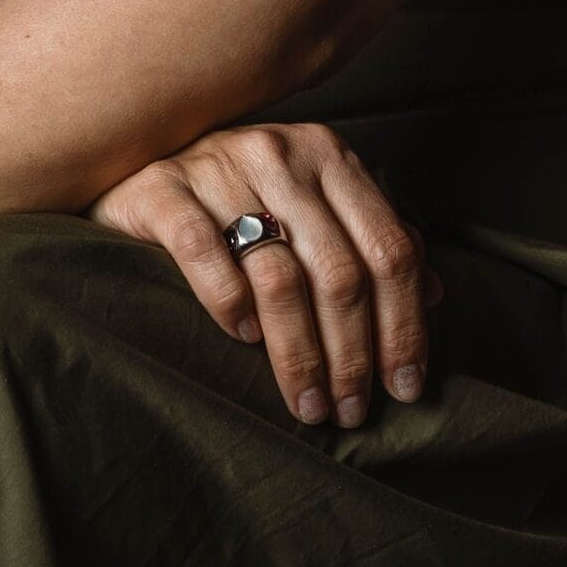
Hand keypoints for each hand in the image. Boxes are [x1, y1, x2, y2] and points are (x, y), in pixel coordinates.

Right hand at [86, 122, 445, 428]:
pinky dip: (227, 301)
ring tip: (305, 403)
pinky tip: (240, 338)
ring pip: (279, 274)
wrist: (130, 158)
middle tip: (350, 411)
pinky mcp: (162, 188)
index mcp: (329, 158)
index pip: (390, 249)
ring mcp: (219, 166)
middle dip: (353, 355)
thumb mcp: (309, 208)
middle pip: (341, 271)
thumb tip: (435, 294)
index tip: (406, 387)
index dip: (405, 325)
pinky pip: (202, 250)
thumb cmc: (233, 197)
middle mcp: (281, 155)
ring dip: (298, 353)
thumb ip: (367, 241)